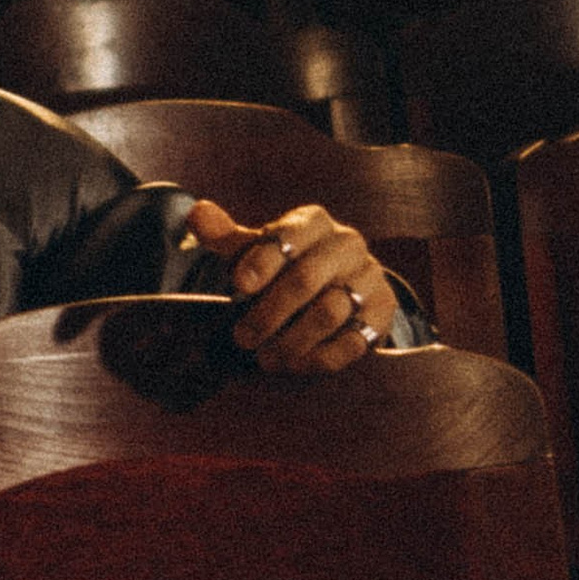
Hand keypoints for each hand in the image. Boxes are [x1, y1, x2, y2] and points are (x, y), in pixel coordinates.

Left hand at [185, 198, 396, 374]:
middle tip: (242, 338)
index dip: (261, 261)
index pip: (288, 236)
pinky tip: (296, 365)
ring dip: (292, 341)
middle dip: (269, 313)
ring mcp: (370, 278)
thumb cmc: (290, 264)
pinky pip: (353, 341)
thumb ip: (228, 238)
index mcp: (314, 222)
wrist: (346, 284)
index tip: (237, 287)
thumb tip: (196, 214)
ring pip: (330, 312)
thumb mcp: (259, 249)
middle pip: (306, 279)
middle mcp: (347, 245)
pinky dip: (320, 357)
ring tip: (265, 359)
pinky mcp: (382, 313)